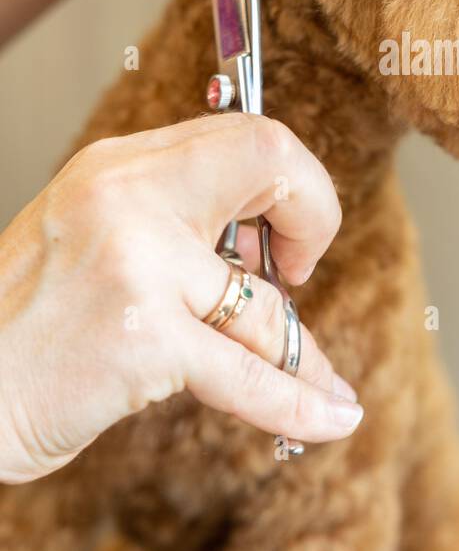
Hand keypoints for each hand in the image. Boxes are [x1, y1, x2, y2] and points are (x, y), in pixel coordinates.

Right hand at [0, 113, 362, 483]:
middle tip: (306, 269)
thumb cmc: (21, 332)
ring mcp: (137, 264)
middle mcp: (126, 196)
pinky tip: (334, 416)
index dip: (286, 179)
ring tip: (330, 385)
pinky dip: (301, 401)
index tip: (282, 236)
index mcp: (116, 167)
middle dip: (316, 213)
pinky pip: (251, 374)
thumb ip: (166, 225)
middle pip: (267, 161)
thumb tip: (265, 244)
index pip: (240, 134)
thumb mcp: (87, 242)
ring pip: (264, 300)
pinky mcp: (144, 338)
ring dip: (306, 351)